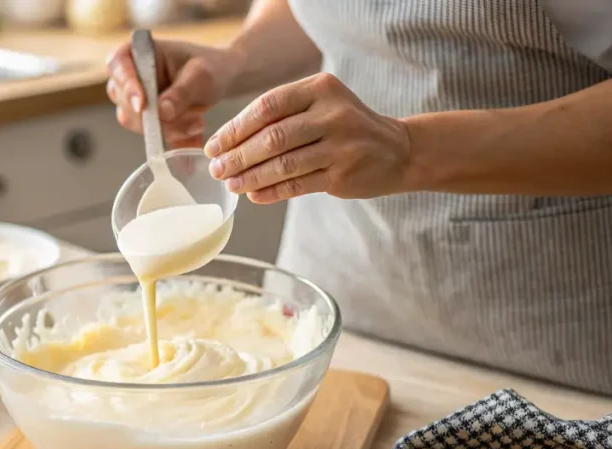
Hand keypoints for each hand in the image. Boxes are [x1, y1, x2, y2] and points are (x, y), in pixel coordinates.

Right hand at [106, 39, 242, 147]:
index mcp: (137, 52)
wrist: (218, 80)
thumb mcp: (200, 76)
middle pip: (124, 100)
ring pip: (137, 122)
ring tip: (197, 122)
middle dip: (155, 115)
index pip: (118, 65)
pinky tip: (194, 131)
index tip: (142, 105)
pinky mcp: (144, 120)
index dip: (127, 85)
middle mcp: (128, 76)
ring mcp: (133, 100)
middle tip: (189, 118)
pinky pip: (150, 135)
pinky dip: (173, 137)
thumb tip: (161, 112)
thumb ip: (181, 93)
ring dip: (168, 128)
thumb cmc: (208, 67)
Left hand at [203, 73, 411, 202]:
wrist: (397, 150)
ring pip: (283, 164)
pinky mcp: (343, 174)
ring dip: (251, 177)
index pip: (267, 106)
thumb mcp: (320, 106)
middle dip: (238, 156)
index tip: (214, 145)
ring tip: (231, 184)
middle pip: (273, 137)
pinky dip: (272, 191)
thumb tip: (229, 143)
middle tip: (217, 169)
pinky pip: (298, 185)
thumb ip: (282, 117)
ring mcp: (340, 145)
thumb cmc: (346, 127)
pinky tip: (254, 195)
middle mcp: (332, 113)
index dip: (235, 128)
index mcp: (320, 88)